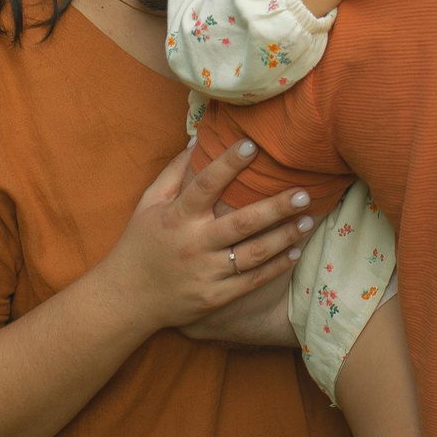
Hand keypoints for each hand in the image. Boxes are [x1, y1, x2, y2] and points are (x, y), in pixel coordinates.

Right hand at [103, 141, 314, 333]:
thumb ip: (174, 173)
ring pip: (252, 254)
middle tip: (303, 193)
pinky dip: (275, 267)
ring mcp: (205, 272)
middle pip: (241, 223)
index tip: (252, 145)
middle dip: (275, 207)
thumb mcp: (148, 204)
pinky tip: (295, 252)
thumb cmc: (140, 243)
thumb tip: (198, 138)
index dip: (228, 164)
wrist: (127, 298)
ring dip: (283, 237)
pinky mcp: (215, 297)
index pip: (205, 185)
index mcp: (176, 217)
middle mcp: (193, 244)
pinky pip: (251, 281)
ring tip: (308, 220)